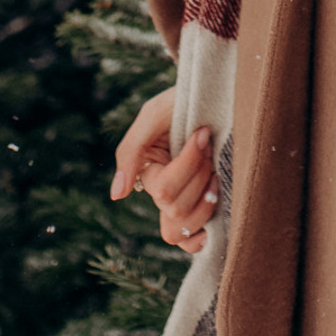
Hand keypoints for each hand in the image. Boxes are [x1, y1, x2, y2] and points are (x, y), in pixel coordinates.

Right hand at [109, 86, 219, 253]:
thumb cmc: (183, 101)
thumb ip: (131, 151)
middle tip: (210, 148)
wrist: (219, 93)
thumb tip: (116, 196)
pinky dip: (202, 239)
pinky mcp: (207, 208)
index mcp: (150, 172)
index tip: (203, 133)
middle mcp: (165, 192)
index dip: (188, 164)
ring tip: (217, 175)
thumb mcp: (154, 115)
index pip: (164, 189)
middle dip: (199, 176)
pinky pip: (193, 242)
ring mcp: (186, 202)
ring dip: (206, 202)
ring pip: (184, 228)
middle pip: (175, 210)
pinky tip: (213, 225)